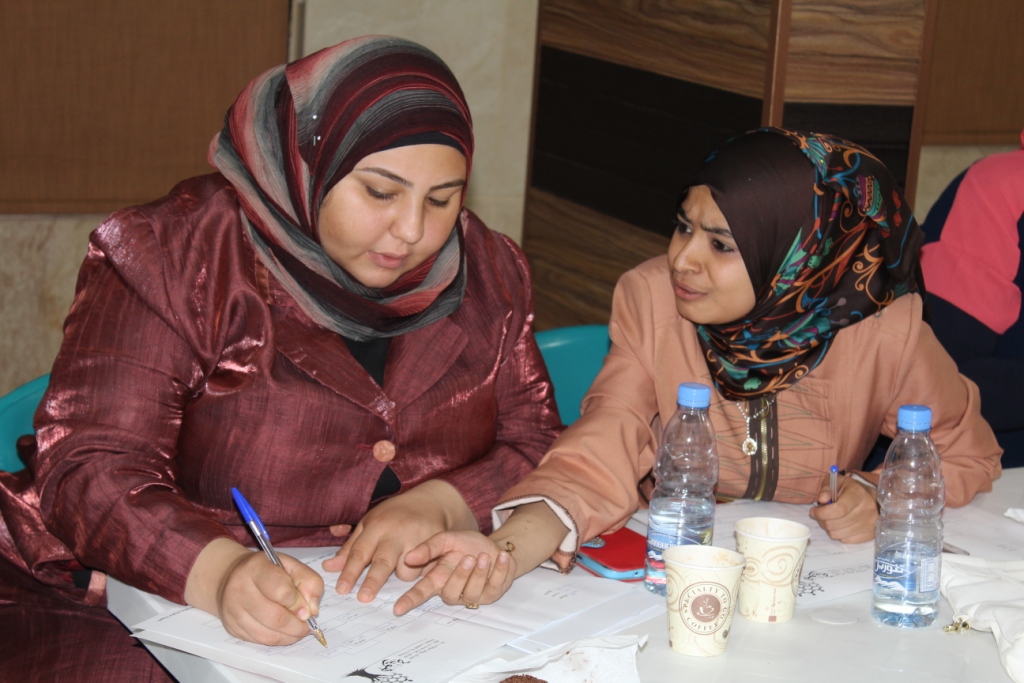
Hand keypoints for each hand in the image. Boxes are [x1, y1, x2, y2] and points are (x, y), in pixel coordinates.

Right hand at [185, 538, 323, 644]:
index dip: (298, 603)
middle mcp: (240, 589)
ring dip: (290, 635)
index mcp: (256, 568)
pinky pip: (259, 640)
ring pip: (267, 634)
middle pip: (275, 617)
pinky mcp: (232, 627)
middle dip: (297, 625)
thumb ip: (309, 582)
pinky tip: (285, 633)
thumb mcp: (291, 565)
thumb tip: (312, 609)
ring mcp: (233, 610)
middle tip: (307, 624)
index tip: (307, 609)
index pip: (281, 590)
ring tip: (299, 630)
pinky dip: (278, 640)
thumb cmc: (267, 570)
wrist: (231, 576)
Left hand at [322, 479, 475, 602]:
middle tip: (363, 598)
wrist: (430, 501)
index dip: (350, 572)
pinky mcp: (436, 546)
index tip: (341, 590)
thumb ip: (350, 547)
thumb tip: (328, 568)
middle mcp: (396, 533)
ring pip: (406, 571)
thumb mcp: (369, 524)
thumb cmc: (394, 515)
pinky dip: (420, 571)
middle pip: (383, 562)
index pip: (360, 552)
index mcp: (377, 526)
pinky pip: (425, 570)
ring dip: (401, 574)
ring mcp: (418, 539)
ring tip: (403, 561)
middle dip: (373, 581)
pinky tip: (420, 561)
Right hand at [393, 531, 515, 615]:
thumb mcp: (446, 539)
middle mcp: (454, 590)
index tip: (397, 609)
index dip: (409, 601)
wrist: (492, 546)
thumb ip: (428, 548)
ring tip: (483, 556)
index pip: (421, 592)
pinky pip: (495, 586)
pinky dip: (499, 570)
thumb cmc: (465, 545)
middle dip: (460, 576)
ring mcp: (473, 595)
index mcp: (438, 578)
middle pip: (450, 594)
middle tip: (468, 558)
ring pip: (472, 594)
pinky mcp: (491, 594)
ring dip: (480, 573)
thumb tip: (408, 558)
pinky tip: (500, 556)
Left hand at [809, 474, 877, 542]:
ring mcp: (870, 524)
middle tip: (819, 515)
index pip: (839, 510)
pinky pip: (845, 540)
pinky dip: (839, 534)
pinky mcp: (870, 535)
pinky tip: (840, 525)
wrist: (871, 498)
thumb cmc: (849, 489)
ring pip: (838, 534)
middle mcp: (867, 509)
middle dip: (822, 521)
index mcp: (858, 494)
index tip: (813, 511)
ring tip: (830, 519)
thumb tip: (821, 499)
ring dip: (829, 528)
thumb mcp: (836, 482)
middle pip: (836, 524)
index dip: (822, 513)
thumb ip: (826, 489)